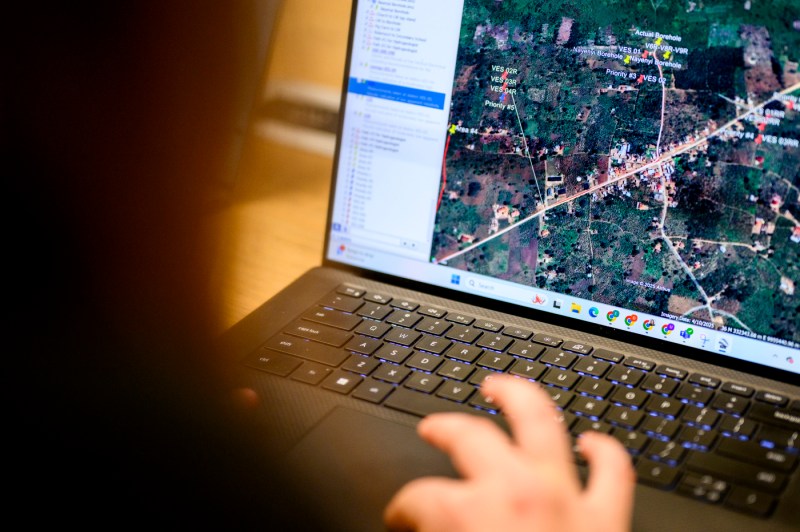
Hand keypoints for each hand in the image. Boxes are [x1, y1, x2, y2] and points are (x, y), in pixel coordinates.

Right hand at [384, 374, 634, 531]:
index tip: (399, 519)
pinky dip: (604, 450)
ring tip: (502, 386)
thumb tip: (411, 530)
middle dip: (445, 426)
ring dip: (520, 398)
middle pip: (471, 436)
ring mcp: (566, 498)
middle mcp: (517, 493)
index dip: (402, 509)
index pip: (417, 498)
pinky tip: (593, 441)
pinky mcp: (609, 519)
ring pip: (543, 422)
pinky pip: (614, 470)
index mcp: (468, 516)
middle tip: (434, 427)